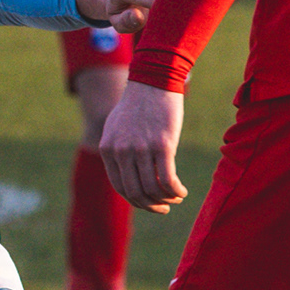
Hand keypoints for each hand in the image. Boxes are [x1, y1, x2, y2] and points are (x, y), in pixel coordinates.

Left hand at [95, 79, 190, 209]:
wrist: (153, 82)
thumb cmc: (137, 105)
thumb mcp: (116, 128)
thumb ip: (117, 151)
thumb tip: (127, 177)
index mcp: (107, 149)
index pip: (119, 186)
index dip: (135, 200)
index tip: (148, 203)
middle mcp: (121, 151)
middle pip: (135, 192)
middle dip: (151, 206)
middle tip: (163, 207)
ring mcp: (141, 149)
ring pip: (153, 189)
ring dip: (166, 199)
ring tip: (175, 197)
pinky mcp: (162, 145)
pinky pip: (168, 180)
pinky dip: (176, 191)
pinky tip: (182, 192)